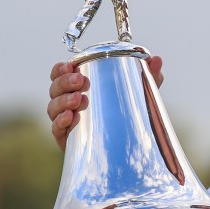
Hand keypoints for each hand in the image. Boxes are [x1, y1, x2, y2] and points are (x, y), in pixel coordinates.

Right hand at [47, 56, 162, 150]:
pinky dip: (61, 121)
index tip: (70, 66)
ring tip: (79, 99)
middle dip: (65, 82)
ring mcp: (65, 121)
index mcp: (78, 88)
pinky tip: (71, 117)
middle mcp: (67, 103)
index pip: (60, 74)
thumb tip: (157, 59)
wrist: (124, 149)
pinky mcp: (66, 139)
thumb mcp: (139, 95)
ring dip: (63, 101)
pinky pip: (57, 129)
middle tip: (81, 81)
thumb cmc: (126, 114)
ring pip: (53, 108)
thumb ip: (148, 77)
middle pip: (55, 89)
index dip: (61, 69)